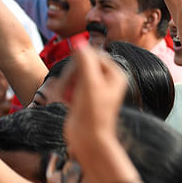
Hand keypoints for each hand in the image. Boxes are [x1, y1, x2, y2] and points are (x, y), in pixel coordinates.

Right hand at [63, 41, 127, 157]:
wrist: (88, 139)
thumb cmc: (93, 112)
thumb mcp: (90, 83)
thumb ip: (86, 61)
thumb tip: (79, 43)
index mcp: (116, 74)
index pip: (95, 55)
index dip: (81, 61)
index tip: (74, 73)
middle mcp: (108, 80)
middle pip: (84, 64)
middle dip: (73, 75)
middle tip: (68, 88)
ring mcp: (96, 89)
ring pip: (75, 76)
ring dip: (67, 84)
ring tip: (66, 97)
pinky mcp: (84, 98)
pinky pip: (70, 87)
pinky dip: (65, 93)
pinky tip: (65, 103)